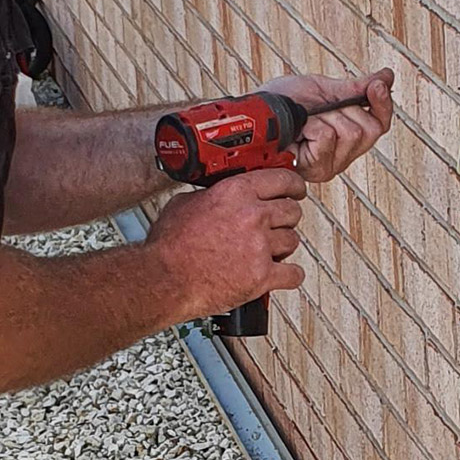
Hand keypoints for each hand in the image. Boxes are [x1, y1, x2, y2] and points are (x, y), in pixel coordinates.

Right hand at [146, 168, 306, 320]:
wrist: (164, 279)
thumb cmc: (169, 245)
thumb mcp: (186, 203)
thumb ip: (212, 195)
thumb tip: (218, 194)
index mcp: (235, 193)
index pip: (282, 180)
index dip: (293, 185)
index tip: (296, 190)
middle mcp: (252, 216)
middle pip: (292, 211)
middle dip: (287, 217)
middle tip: (280, 223)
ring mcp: (259, 247)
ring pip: (293, 241)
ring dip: (284, 246)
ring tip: (270, 250)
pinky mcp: (262, 277)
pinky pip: (293, 274)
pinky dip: (290, 275)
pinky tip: (283, 273)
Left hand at [262, 68, 395, 183]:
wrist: (255, 114)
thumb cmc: (283, 103)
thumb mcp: (323, 89)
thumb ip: (356, 88)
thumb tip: (388, 76)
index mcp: (348, 135)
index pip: (381, 123)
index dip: (383, 104)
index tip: (377, 86)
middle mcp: (343, 155)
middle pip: (368, 128)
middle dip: (343, 109)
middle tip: (318, 109)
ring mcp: (331, 165)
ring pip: (350, 132)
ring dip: (324, 117)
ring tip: (305, 122)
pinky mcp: (317, 170)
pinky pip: (328, 137)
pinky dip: (312, 126)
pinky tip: (299, 132)